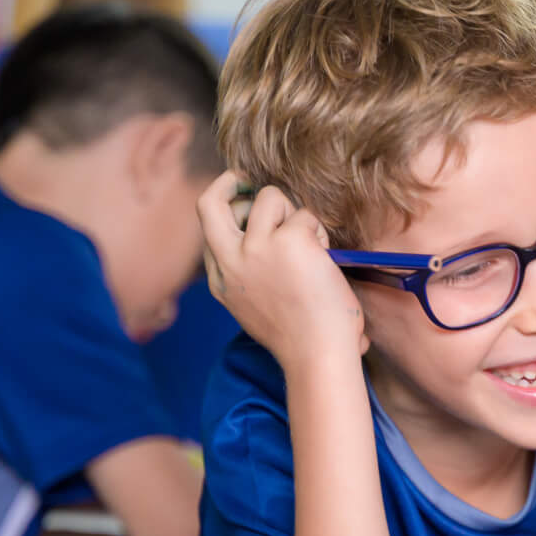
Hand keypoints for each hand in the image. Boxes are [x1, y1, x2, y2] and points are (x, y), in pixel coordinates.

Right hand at [196, 174, 366, 369]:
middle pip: (209, 202)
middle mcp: (231, 260)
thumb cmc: (300, 339)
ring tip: (311, 243)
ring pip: (270, 197)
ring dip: (293, 212)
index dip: (231, 214)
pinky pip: (305, 215)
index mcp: (221, 281)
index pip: (210, 231)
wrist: (317, 356)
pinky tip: (326, 260)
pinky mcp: (289, 240)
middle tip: (249, 179)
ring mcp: (257, 247)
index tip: (246, 208)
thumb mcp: (256, 308)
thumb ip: (249, 275)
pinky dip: (319, 231)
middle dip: (229, 181)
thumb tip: (264, 242)